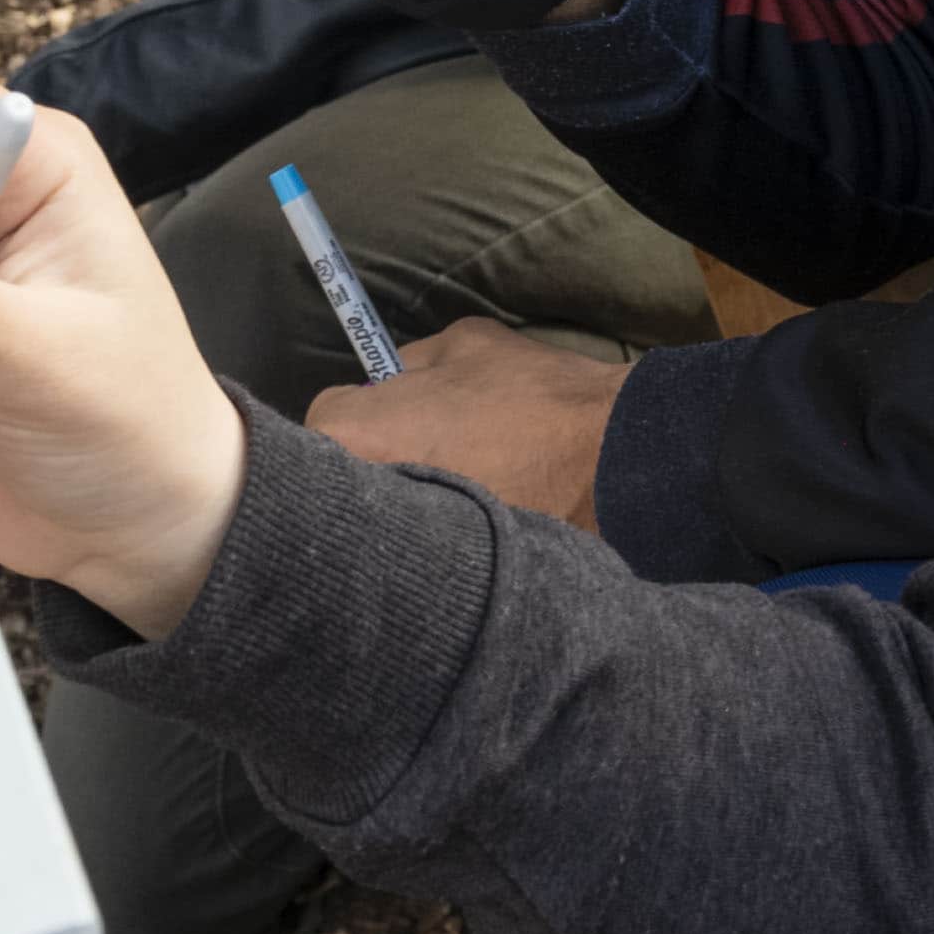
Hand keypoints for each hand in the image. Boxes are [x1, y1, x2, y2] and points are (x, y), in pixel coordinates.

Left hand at [310, 317, 621, 531]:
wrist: (612, 464)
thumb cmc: (535, 397)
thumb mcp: (464, 345)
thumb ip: (410, 364)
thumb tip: (392, 379)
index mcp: (356, 435)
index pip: (321, 422)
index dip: (360, 412)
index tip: (389, 416)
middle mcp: (363, 503)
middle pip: (339, 487)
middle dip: (370, 470)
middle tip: (417, 458)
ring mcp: (399, 551)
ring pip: (380, 529)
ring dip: (402, 512)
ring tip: (454, 495)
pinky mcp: (436, 588)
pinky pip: (420, 561)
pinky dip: (437, 549)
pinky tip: (476, 532)